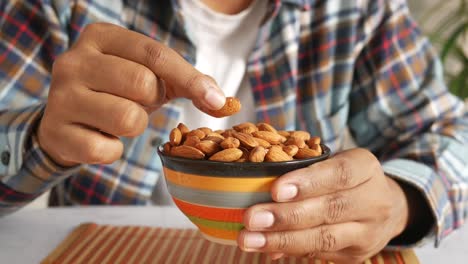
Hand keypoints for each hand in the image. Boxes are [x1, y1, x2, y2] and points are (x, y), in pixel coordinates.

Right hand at [38, 23, 224, 165]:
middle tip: (140, 102)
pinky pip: (106, 150)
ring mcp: (61, 97)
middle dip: (153, 100)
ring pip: (127, 118)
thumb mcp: (148, 76)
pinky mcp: (56, 132)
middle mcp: (74, 62)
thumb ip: (187, 82)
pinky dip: (113, 150)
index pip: (155, 54)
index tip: (215, 100)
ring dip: (135, 126)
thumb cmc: (116, 91)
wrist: (66, 119)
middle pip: (142, 83)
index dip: (191, 79)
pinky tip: (102, 138)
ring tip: (120, 118)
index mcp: (101, 37)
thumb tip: (222, 102)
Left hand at [238, 148, 409, 262]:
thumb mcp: (334, 161)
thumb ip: (303, 171)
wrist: (387, 207)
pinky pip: (321, 253)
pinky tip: (266, 248)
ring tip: (249, 239)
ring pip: (325, 238)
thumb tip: (259, 191)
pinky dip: (291, 249)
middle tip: (251, 218)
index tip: (275, 190)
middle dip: (286, 216)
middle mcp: (374, 200)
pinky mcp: (358, 254)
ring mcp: (369, 231)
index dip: (307, 183)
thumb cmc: (346, 178)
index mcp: (365, 167)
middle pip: (330, 209)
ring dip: (282, 240)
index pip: (339, 174)